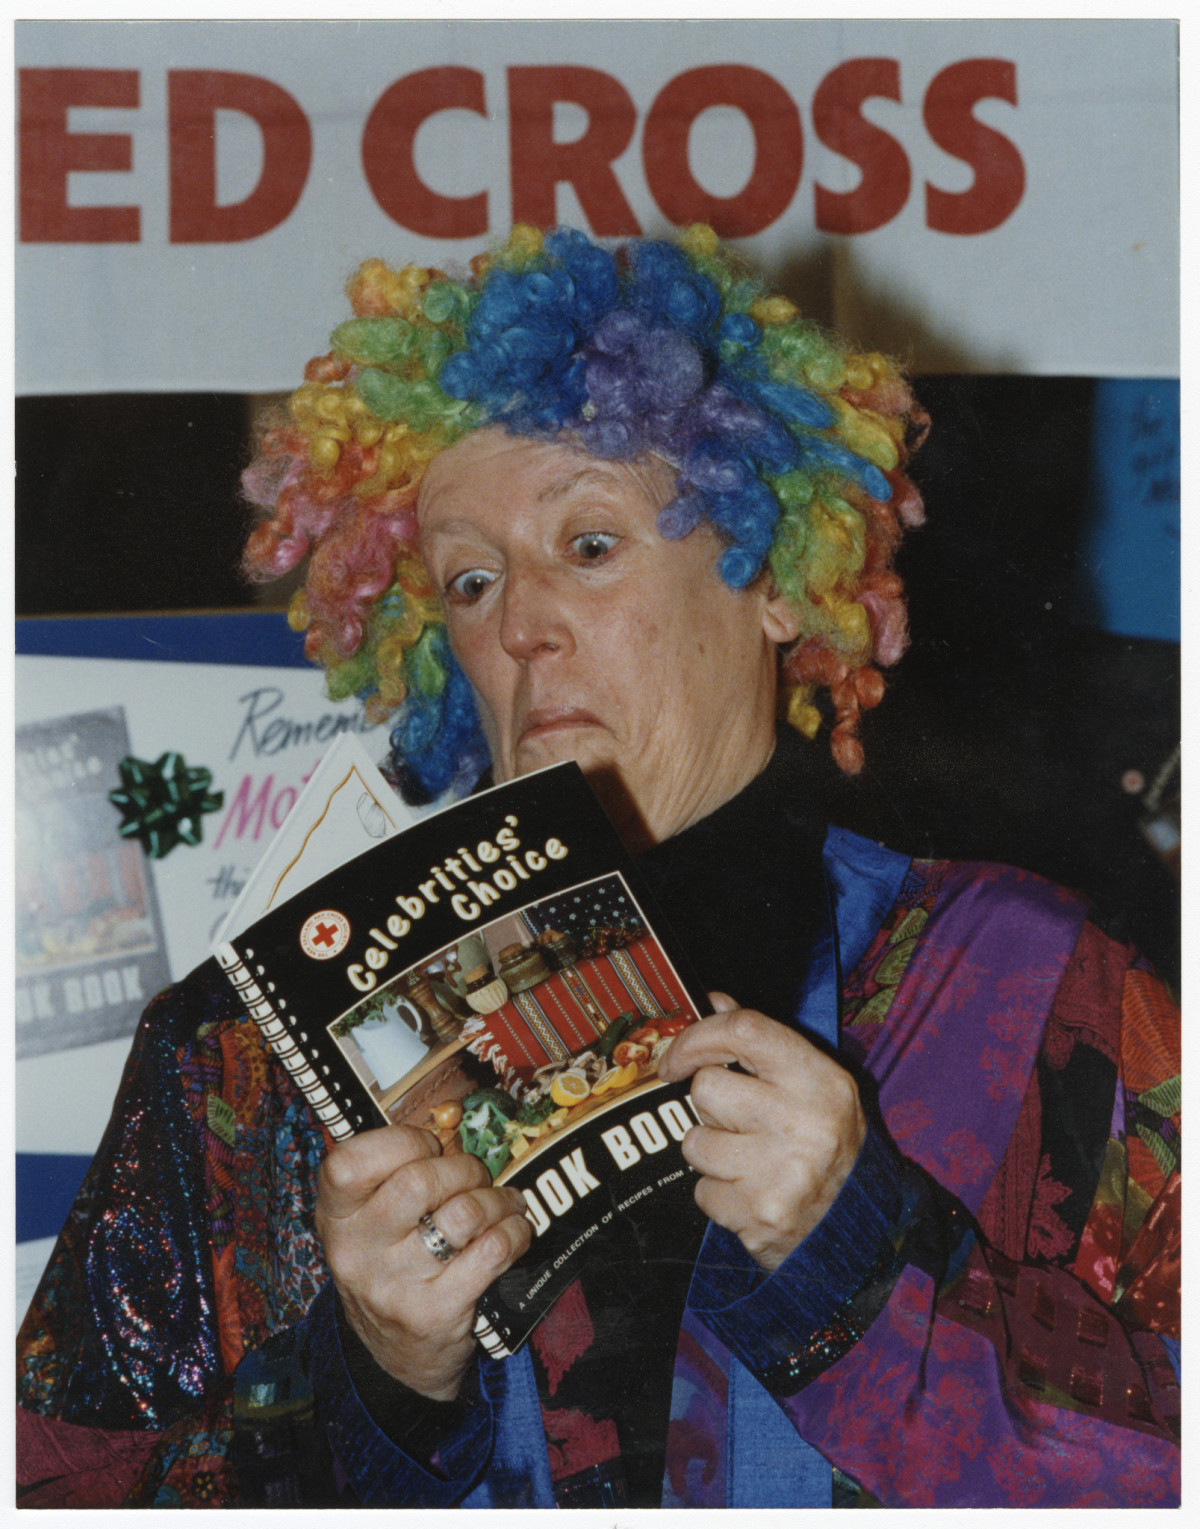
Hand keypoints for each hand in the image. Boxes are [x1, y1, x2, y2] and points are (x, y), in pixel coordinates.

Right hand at [315, 1125, 530, 1399]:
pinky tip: (513, 1231)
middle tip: (476, 1178)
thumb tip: (452, 1128)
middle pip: (419, 1181)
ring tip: (503, 1203)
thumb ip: (394, 1176)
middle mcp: (356, 1253)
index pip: (351, 1161)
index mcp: (336, 1218)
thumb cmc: (390, 1268)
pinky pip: (492, 1250)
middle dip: (464, 1169)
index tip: (429, 1148)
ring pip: (463, 1213)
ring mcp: (393, 1287)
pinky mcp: (435, 1315)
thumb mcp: (369, 1224)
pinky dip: (514, 1232)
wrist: (394, 1361)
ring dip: (496, 1200)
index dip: (404, 1142)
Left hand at [657, 994, 865, 1272]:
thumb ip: (762, 1041)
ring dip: (710, 1153)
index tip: (674, 1058)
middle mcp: (806, 1122)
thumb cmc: (824, 1144)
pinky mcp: (760, 1214)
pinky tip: (749, 1193)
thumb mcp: (810, 1085)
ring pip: (695, 1142)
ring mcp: (783, 1172)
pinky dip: (717, 1195)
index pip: (745, 1030)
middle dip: (710, 1108)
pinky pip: (701, 1191)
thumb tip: (713, 1000)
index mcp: (820, 1080)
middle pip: (707, 1088)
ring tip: (746, 1162)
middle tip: (738, 1125)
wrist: (853, 1228)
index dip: (698, 1036)